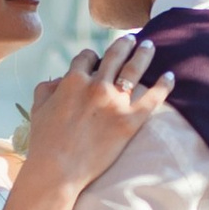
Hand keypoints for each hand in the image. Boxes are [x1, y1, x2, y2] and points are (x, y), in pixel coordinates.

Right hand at [12, 36, 174, 208]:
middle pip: (114, 56)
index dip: (92, 57)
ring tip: (149, 46)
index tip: (96, 59)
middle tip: (131, 40)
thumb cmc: (44, 142)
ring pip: (134, 68)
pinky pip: (153, 97)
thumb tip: (58, 80)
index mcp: (73, 80)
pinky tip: (170, 76)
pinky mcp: (130, 120)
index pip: (87, 57)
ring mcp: (115, 102)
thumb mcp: (38, 108)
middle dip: (123, 45)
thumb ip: (47, 88)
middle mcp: (96, 85)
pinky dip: (163, 84)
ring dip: (143, 54)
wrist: (58, 170)